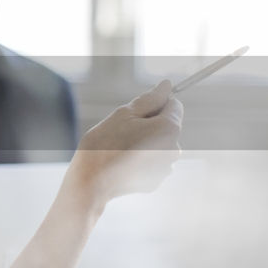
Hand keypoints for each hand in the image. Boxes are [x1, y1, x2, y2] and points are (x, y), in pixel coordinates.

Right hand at [69, 80, 183, 207]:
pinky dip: (141, 160)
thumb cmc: (105, 144)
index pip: (174, 105)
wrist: (92, 181)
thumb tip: (167, 85)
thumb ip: (150, 99)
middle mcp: (174, 149)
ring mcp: (166, 168)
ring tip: (122, 148)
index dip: (156, 103)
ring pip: (158, 145)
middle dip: (150, 124)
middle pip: (167, 126)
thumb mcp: (124, 114)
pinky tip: (123, 163)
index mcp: (169, 128)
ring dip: (146, 142)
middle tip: (124, 131)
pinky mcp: (156, 181)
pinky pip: (151, 162)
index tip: (137, 111)